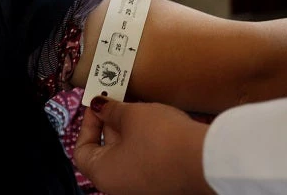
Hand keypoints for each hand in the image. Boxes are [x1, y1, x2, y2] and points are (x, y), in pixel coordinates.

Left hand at [74, 97, 213, 194]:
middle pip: (105, 151)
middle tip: (118, 99)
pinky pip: (145, 159)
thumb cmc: (162, 139)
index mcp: (104, 174)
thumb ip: (111, 110)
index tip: (98, 105)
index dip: (87, 124)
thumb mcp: (132, 116)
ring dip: (129, 129)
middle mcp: (120, 186)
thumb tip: (99, 106)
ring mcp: (142, 186)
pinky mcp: (162, 182)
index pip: (82, 151)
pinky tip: (155, 122)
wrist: (205, 160)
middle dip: (110, 123)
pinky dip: (144, 141)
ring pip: (127, 154)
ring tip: (138, 107)